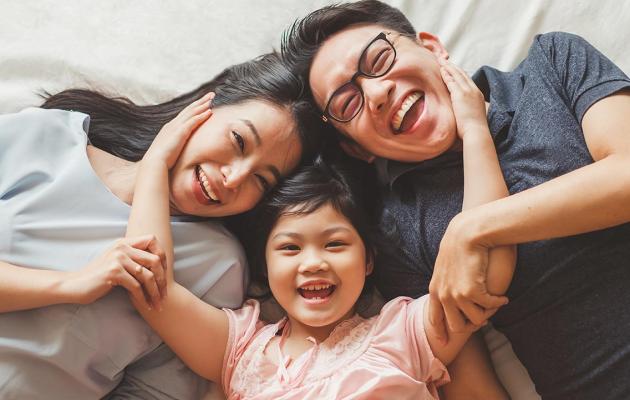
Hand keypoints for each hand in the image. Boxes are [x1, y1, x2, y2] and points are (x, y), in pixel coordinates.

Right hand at [64, 235, 166, 309]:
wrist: (74, 285)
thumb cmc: (99, 276)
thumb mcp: (117, 262)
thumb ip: (133, 259)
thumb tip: (159, 265)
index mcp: (124, 242)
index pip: (152, 240)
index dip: (162, 256)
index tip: (164, 274)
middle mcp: (122, 247)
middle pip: (154, 260)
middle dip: (162, 280)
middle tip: (164, 295)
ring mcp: (118, 259)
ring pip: (148, 276)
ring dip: (155, 293)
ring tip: (158, 304)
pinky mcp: (113, 272)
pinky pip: (136, 286)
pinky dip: (143, 298)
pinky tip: (146, 306)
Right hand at [143, 92, 213, 167]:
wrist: (154, 162)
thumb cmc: (161, 159)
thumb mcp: (169, 148)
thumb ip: (174, 144)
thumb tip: (178, 148)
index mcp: (170, 127)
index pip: (184, 114)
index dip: (194, 107)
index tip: (203, 102)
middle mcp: (173, 124)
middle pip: (189, 109)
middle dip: (201, 101)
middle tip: (211, 94)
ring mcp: (176, 127)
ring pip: (192, 112)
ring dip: (203, 104)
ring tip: (212, 98)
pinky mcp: (181, 132)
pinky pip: (193, 121)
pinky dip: (202, 115)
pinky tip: (210, 111)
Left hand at [428, 213, 507, 342]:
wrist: (466, 233)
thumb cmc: (459, 246)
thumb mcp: (445, 267)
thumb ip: (446, 283)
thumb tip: (452, 297)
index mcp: (434, 290)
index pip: (434, 319)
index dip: (440, 333)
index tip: (444, 344)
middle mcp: (443, 296)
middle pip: (456, 326)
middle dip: (471, 325)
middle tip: (484, 318)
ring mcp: (456, 296)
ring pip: (476, 320)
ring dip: (487, 314)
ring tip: (495, 303)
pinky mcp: (471, 292)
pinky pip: (489, 307)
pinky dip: (498, 303)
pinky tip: (504, 298)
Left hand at [439, 58, 487, 139]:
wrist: (476, 132)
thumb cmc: (473, 129)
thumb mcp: (472, 115)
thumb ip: (467, 108)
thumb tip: (462, 111)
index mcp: (477, 94)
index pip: (467, 80)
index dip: (459, 73)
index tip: (452, 68)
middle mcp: (474, 90)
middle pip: (462, 74)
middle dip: (453, 66)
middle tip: (444, 60)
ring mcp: (467, 91)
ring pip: (457, 75)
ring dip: (448, 67)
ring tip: (441, 61)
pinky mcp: (460, 95)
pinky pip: (451, 81)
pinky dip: (446, 74)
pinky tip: (441, 69)